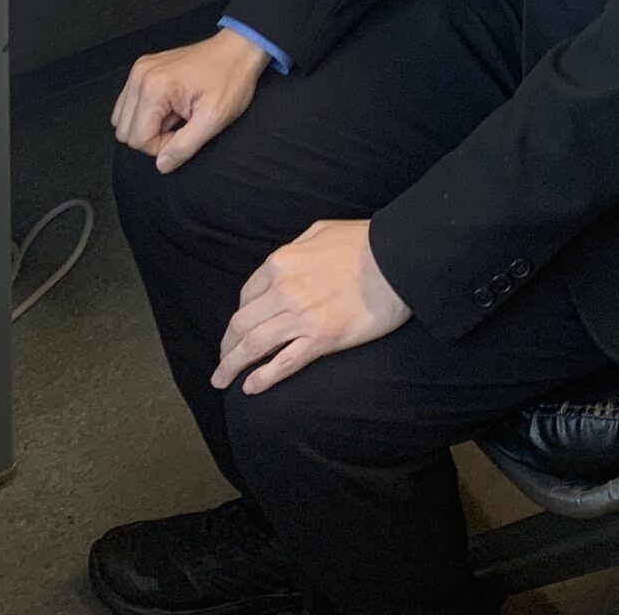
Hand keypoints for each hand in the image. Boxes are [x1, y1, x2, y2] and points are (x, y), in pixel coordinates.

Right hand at [111, 28, 269, 172]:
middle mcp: (141, 76)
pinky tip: (171, 106)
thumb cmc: (230, 77)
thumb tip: (163, 164)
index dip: (162, 146)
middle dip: (153, 137)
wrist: (237, 50)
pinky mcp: (143, 70)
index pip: (137, 139)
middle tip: (181, 126)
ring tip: (176, 115)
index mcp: (155, 87)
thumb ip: (185, 147)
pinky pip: (129, 104)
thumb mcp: (213, 120)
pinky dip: (147, 113)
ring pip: (123, 119)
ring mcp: (140, 70)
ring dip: (148, 125)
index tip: (184, 134)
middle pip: (125, 131)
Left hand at [212, 219, 409, 394]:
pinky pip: (284, 363)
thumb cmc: (364, 242)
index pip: (247, 295)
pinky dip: (263, 377)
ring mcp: (301, 316)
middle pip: (241, 324)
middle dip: (226, 346)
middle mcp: (283, 290)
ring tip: (222, 380)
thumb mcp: (321, 230)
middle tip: (221, 362)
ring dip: (233, 366)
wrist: (397, 259)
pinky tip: (250, 388)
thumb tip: (288, 258)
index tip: (239, 330)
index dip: (240, 316)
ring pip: (254, 346)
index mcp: (280, 263)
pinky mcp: (322, 339)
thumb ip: (297, 246)